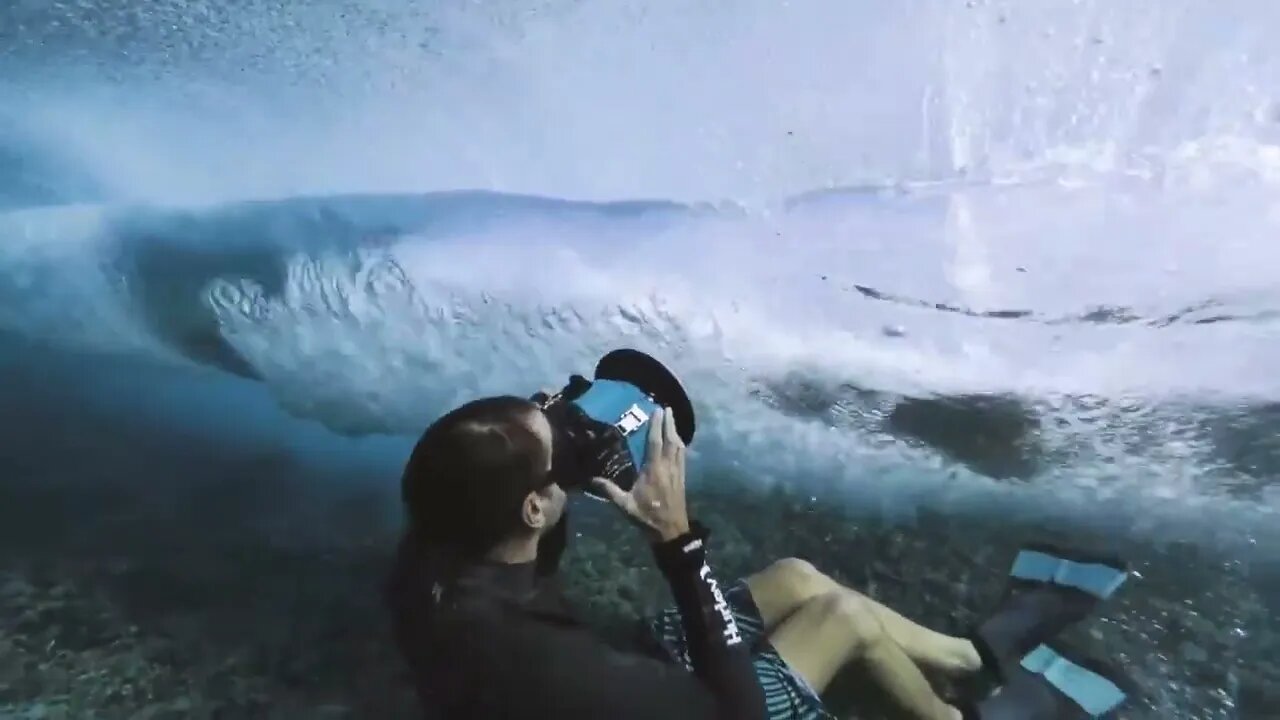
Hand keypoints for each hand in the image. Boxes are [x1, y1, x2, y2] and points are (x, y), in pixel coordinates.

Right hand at [592, 407, 690, 542]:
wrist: (671, 531)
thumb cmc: (647, 517)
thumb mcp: (625, 506)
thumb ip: (609, 491)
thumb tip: (590, 479)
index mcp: (654, 471)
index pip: (655, 443)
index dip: (656, 426)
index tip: (657, 410)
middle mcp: (667, 468)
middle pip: (671, 440)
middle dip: (669, 423)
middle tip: (666, 408)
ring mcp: (677, 472)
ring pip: (679, 447)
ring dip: (676, 431)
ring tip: (672, 418)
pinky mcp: (682, 478)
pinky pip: (682, 456)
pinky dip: (680, 444)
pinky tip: (678, 441)